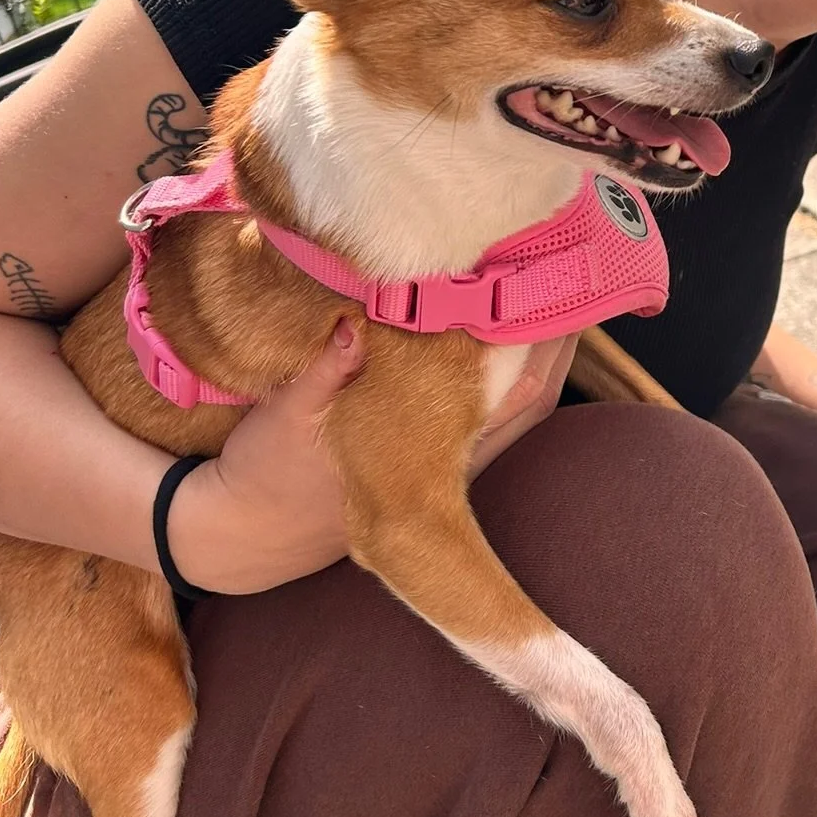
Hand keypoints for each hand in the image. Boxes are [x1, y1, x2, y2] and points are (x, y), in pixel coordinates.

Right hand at [169, 324, 577, 593]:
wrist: (244, 536)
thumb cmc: (266, 473)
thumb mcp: (287, 414)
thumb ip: (325, 370)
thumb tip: (355, 326)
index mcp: (425, 452)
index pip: (510, 395)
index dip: (541, 344)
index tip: (556, 290)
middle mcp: (447, 461)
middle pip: (530, 399)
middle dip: (555, 343)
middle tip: (572, 279)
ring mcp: (441, 464)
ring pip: (514, 408)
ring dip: (534, 356)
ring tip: (547, 294)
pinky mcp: (426, 463)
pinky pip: (487, 413)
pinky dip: (504, 371)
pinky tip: (502, 333)